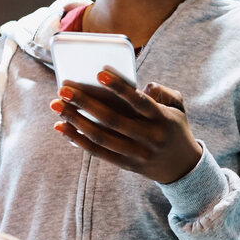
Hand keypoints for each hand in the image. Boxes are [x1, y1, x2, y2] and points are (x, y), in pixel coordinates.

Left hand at [50, 67, 203, 183]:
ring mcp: (137, 154)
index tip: (99, 72)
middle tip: (63, 88)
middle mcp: (149, 138)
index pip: (139, 101)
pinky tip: (61, 126)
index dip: (119, 88)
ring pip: (101, 137)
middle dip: (86, 103)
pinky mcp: (126, 164)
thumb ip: (163, 92)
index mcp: (162, 119)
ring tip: (56, 105)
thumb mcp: (178, 106)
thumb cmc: (174, 127)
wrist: (183, 167)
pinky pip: (98, 152)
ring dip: (75, 120)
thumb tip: (144, 86)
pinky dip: (77, 139)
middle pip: (113, 120)